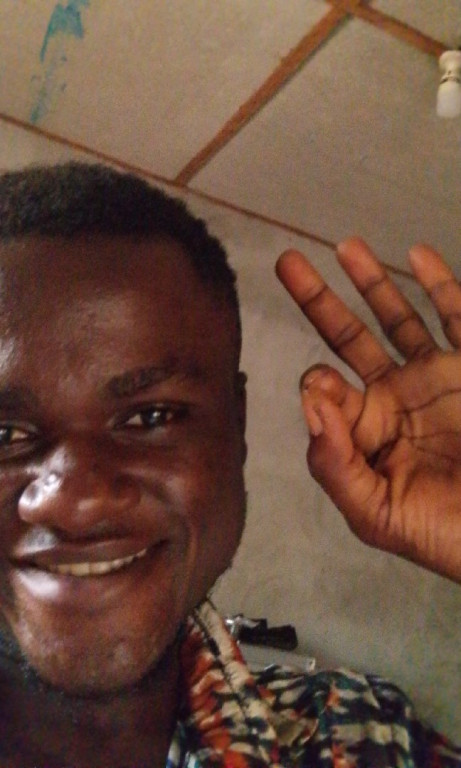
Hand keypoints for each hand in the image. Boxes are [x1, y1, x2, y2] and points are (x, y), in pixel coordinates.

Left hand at [276, 237, 460, 582]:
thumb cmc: (444, 532)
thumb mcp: (375, 514)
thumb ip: (333, 466)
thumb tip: (310, 403)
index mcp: (369, 429)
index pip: (329, 390)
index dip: (318, 382)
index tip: (328, 386)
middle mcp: (398, 395)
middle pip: (350, 337)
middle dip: (319, 301)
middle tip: (286, 263)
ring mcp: (438, 377)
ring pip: (399, 317)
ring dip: (372, 281)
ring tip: (345, 245)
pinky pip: (458, 317)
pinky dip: (440, 284)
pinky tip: (416, 254)